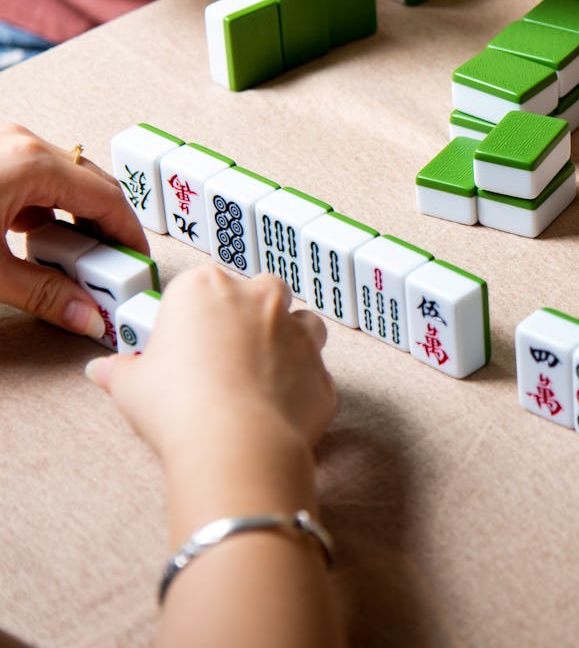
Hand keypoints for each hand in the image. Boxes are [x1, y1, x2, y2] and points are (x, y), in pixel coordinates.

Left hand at [0, 122, 147, 337]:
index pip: (108, 199)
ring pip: (62, 181)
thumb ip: (40, 293)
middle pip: (91, 186)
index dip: (130, 236)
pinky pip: (32, 178)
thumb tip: (86, 316)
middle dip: (104, 231)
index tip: (138, 265)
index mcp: (30, 162)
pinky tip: (32, 241)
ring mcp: (4, 145)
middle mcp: (21, 143)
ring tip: (69, 262)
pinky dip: (43, 210)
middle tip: (107, 272)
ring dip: (73, 221)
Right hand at [87, 267, 338, 640]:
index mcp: (206, 287)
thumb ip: (119, 370)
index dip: (192, 317)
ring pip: (302, 323)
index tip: (183, 344)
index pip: (200, 287)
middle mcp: (260, 299)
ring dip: (287, 343)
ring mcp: (299, 333)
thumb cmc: (178, 406)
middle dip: (248, 316)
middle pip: (260, 293)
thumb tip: (103, 370)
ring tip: (258, 378)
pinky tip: (276, 411)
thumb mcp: (130, 385)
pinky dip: (301, 387)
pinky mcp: (323, 372)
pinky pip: (315, 374)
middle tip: (224, 356)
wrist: (235, 444)